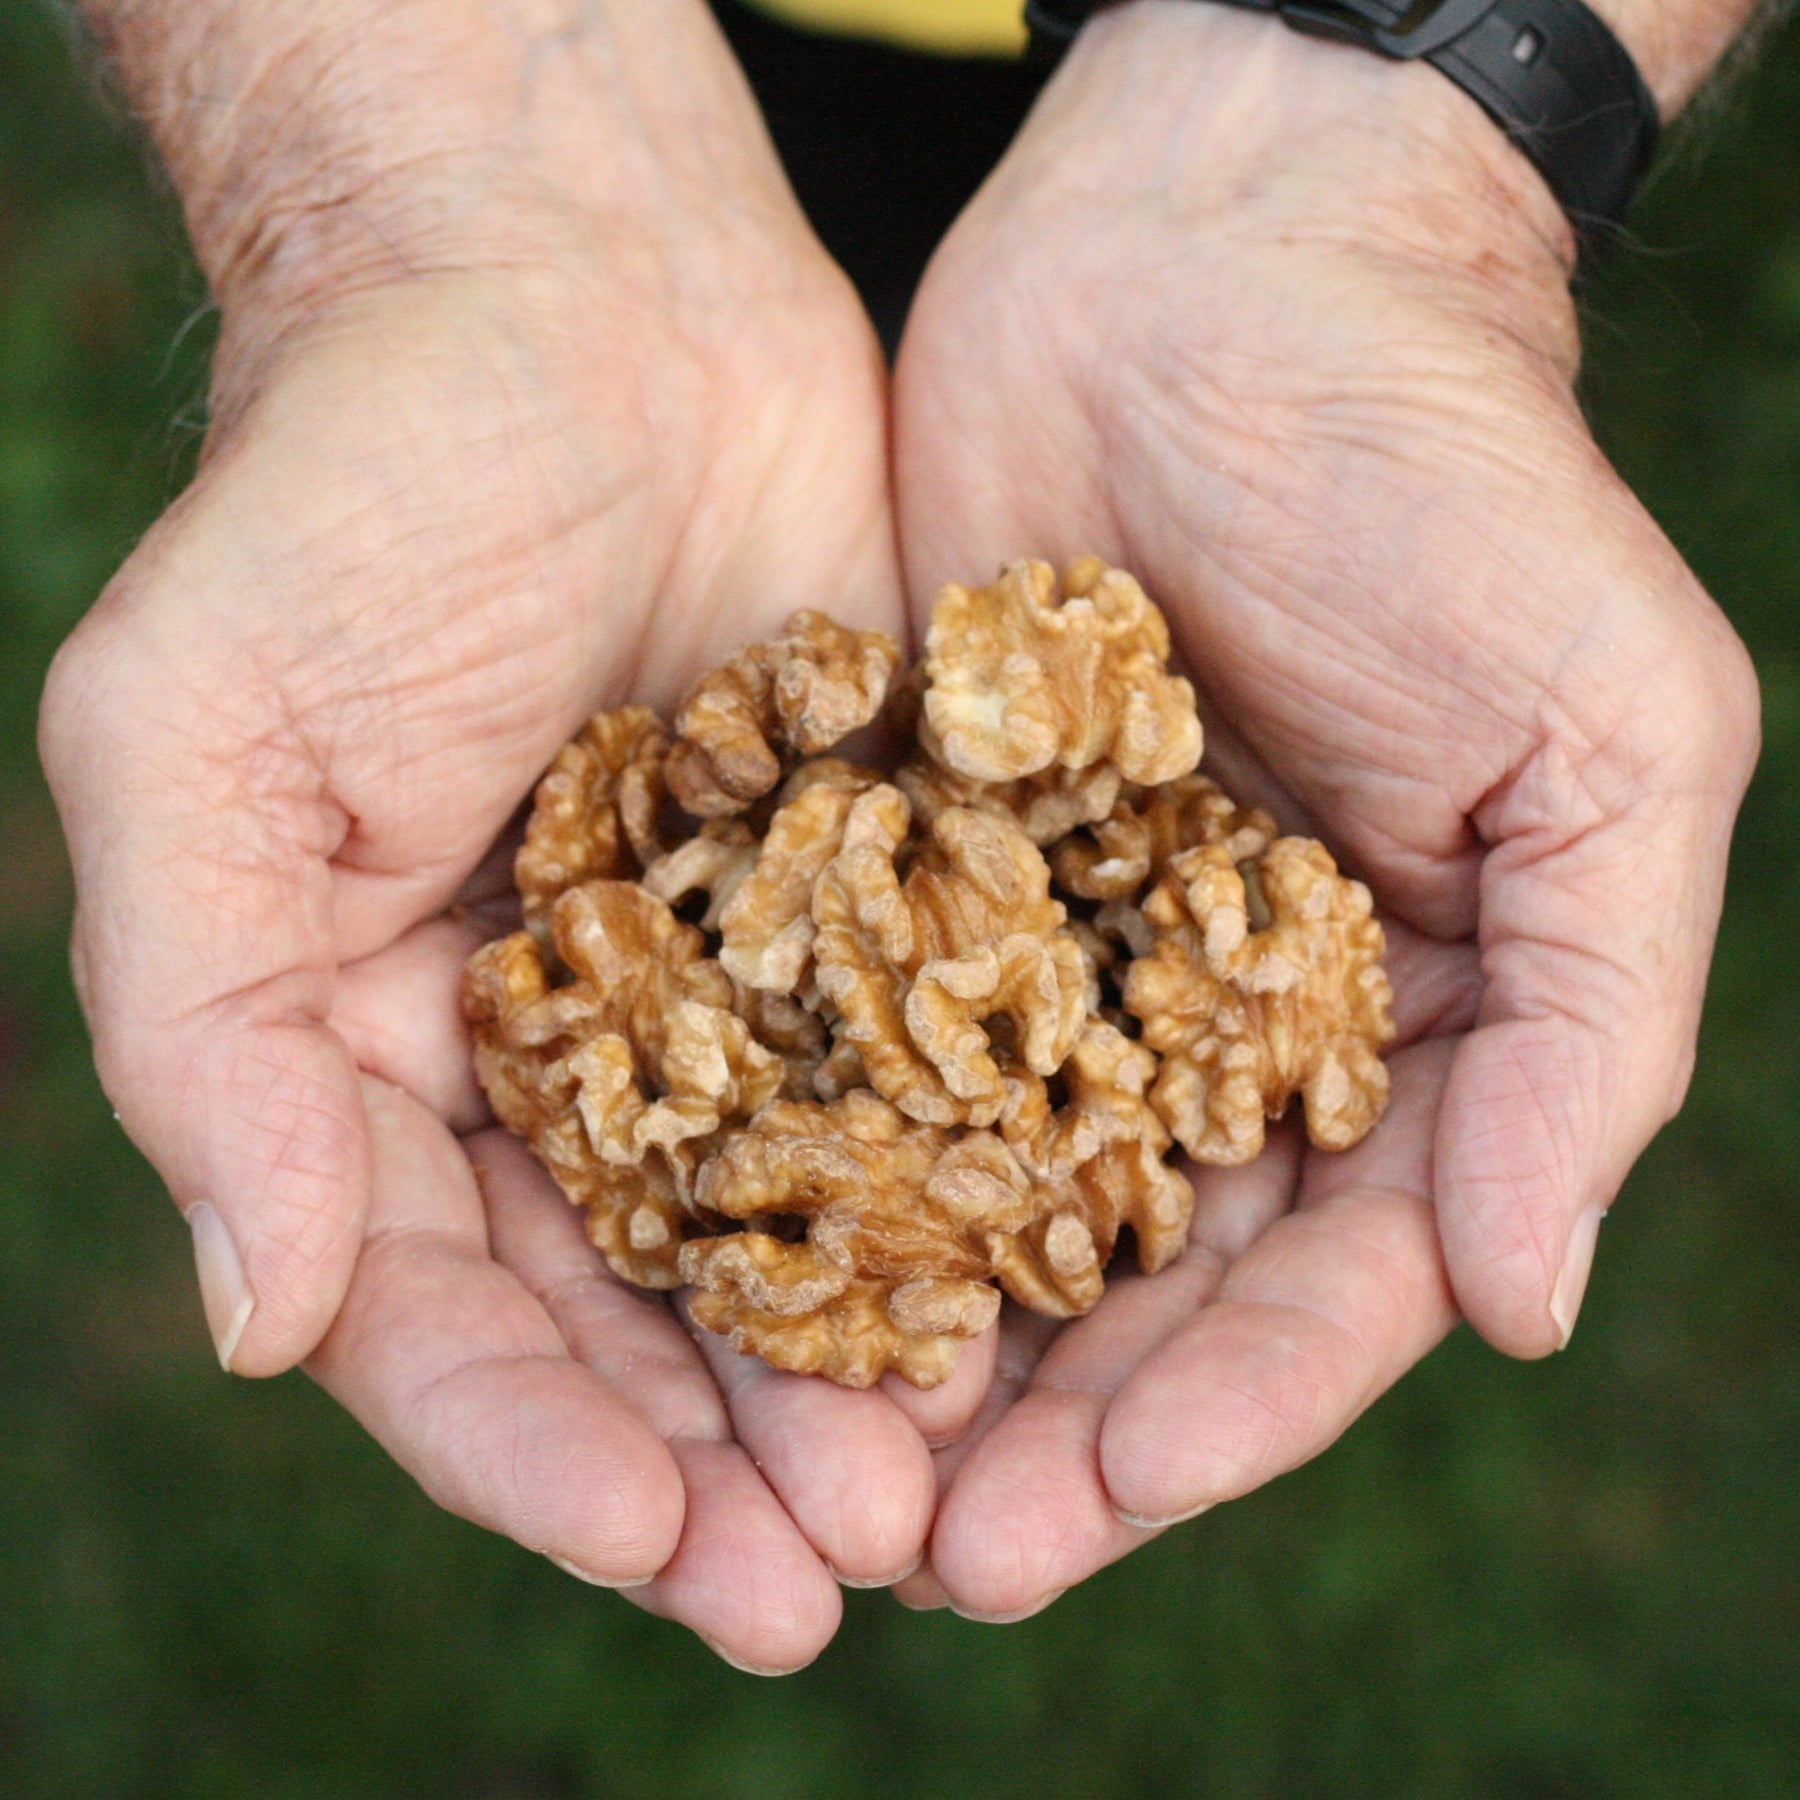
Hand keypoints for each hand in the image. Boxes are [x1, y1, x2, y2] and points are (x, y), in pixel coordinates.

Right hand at [41, 0, 978, 1671]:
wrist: (586, 300)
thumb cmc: (356, 490)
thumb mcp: (198, 738)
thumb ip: (199, 1030)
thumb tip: (259, 1320)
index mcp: (364, 1055)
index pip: (435, 1315)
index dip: (532, 1453)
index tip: (658, 1554)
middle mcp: (546, 1057)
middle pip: (625, 1319)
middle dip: (716, 1463)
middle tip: (835, 1583)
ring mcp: (717, 991)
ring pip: (787, 1238)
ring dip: (856, 1376)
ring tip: (953, 1497)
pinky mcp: (861, 905)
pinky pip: (912, 1081)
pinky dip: (964, 1196)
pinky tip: (1041, 1293)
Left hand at [888, 3, 1759, 1617]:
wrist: (1218, 258)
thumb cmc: (1448, 476)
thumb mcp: (1608, 741)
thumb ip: (1594, 1027)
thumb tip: (1527, 1303)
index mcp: (1398, 1024)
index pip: (1326, 1271)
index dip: (1230, 1406)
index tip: (1112, 1506)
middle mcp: (1218, 1018)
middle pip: (1138, 1278)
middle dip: (1053, 1426)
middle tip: (932, 1561)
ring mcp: (1055, 947)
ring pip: (986, 1194)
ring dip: (915, 1340)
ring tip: (819, 1473)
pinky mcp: (913, 860)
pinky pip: (857, 1032)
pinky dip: (813, 1153)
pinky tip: (740, 1258)